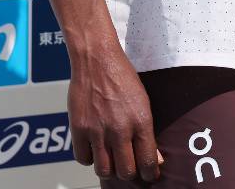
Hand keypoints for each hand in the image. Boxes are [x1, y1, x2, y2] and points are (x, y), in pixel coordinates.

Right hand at [68, 43, 162, 183]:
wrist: (97, 60)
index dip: (150, 174)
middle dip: (130, 173)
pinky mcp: (78, 129)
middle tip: (130, 167)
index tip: (149, 175)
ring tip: (112, 159)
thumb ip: (147, 132)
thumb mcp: (144, 102)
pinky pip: (83, 159)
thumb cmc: (122, 78)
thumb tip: (155, 160)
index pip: (148, 161)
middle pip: (126, 171)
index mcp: (141, 121)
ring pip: (104, 170)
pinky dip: (89, 158)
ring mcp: (97, 130)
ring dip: (109, 168)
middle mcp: (120, 129)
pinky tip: (95, 148)